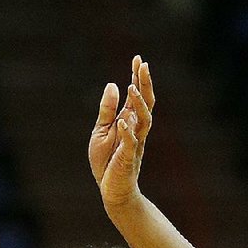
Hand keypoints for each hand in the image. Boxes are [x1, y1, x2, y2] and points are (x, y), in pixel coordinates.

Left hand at [88, 55, 154, 209]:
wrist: (111, 189)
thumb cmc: (106, 161)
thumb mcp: (101, 131)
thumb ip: (107, 110)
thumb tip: (112, 85)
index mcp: (129, 121)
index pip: (137, 96)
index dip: (138, 77)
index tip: (138, 59)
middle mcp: (136, 130)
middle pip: (146, 103)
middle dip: (145, 84)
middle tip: (143, 65)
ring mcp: (134, 143)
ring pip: (143, 121)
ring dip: (138, 104)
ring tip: (132, 87)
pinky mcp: (127, 158)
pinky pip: (130, 144)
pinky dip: (127, 133)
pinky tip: (123, 121)